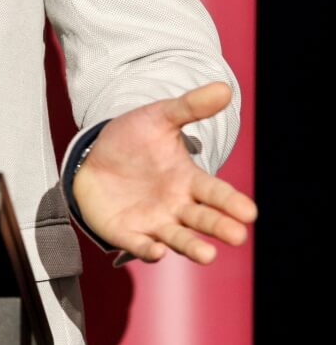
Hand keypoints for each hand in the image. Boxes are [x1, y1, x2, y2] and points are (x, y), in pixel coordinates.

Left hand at [71, 81, 256, 263]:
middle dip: (219, 226)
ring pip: (177, 238)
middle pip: (202, 218)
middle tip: (237, 235)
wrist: (95, 156)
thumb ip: (191, 106)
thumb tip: (225, 88)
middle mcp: (176, 205)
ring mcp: (153, 222)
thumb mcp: (160, 117)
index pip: (215, 192)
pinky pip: (139, 245)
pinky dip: (148, 250)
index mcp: (188, 180)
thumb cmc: (134, 139)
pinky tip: (157, 252)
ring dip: (192, 247)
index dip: (231, 202)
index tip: (249, 212)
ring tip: (208, 255)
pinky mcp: (127, 232)